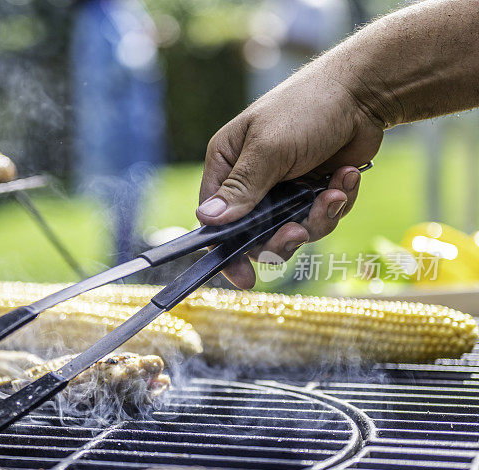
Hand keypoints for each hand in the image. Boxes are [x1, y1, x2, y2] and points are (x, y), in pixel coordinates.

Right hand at [196, 59, 383, 288]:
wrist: (365, 91)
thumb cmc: (307, 108)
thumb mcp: (269, 149)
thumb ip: (241, 188)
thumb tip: (206, 220)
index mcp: (227, 165)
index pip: (216, 220)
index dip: (228, 250)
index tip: (244, 276)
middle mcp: (252, 181)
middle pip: (255, 235)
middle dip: (281, 238)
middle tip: (299, 230)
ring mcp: (284, 189)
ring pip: (292, 232)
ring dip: (317, 218)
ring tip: (335, 192)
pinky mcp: (313, 191)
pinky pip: (320, 219)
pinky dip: (336, 204)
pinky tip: (347, 178)